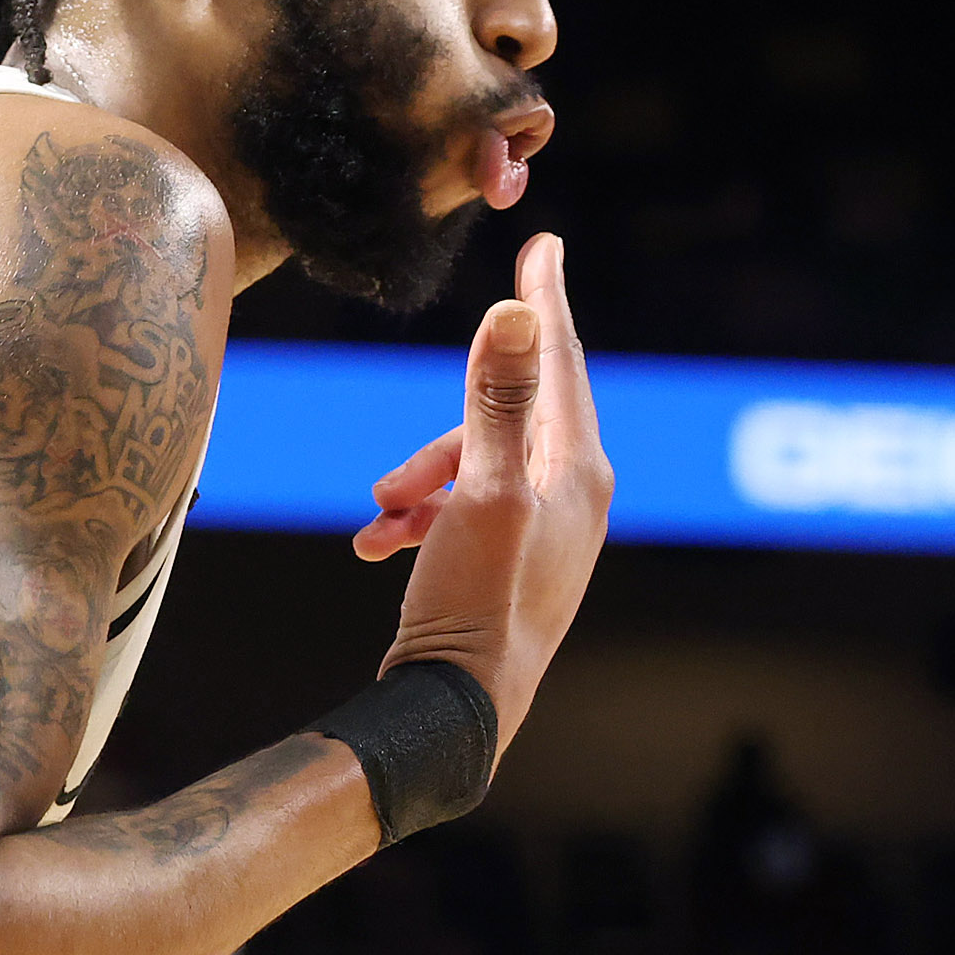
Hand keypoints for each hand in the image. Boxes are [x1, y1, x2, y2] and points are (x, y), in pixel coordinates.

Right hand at [356, 234, 611, 753]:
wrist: (460, 710)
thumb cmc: (476, 602)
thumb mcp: (483, 492)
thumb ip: (496, 402)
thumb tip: (517, 313)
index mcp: (578, 470)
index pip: (561, 360)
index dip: (546, 299)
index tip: (543, 244)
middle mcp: (572, 497)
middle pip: (505, 417)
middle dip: (437, 437)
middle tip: (386, 482)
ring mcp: (544, 533)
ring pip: (474, 465)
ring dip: (418, 481)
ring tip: (377, 520)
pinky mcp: (510, 563)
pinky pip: (462, 510)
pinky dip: (421, 515)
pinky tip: (378, 545)